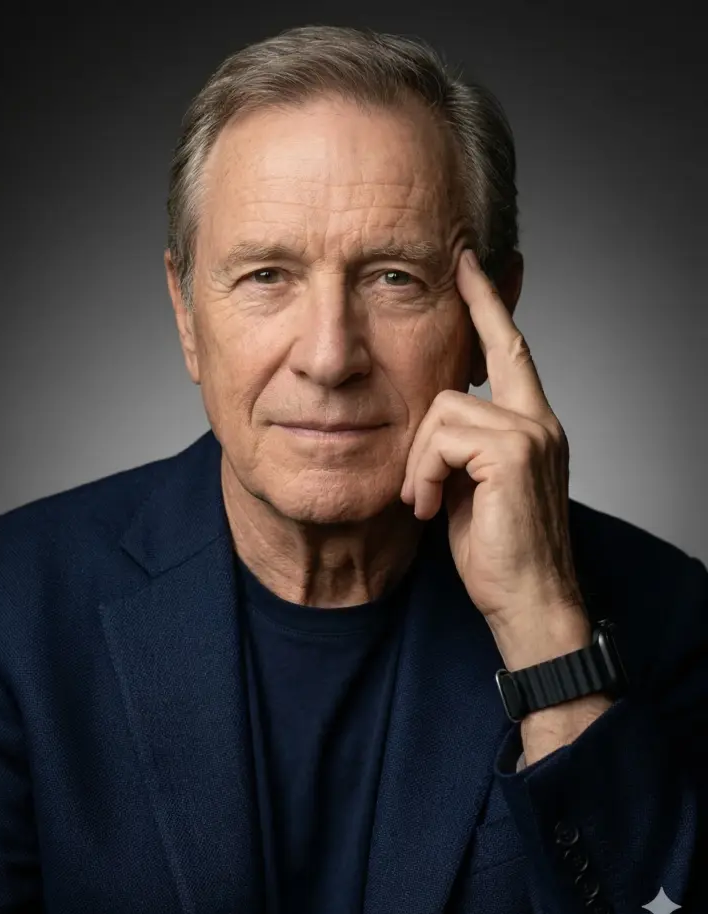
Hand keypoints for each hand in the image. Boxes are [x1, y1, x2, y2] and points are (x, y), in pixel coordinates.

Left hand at [400, 249, 586, 665]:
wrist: (527, 602)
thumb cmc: (497, 552)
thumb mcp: (472, 488)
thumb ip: (461, 447)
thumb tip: (433, 424)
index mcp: (532, 425)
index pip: (511, 348)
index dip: (490, 304)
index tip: (473, 264)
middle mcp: (540, 420)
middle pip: (474, 365)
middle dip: (450, 372)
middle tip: (432, 420)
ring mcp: (531, 433)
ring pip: (443, 408)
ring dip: (421, 460)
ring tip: (426, 500)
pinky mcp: (514, 452)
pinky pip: (442, 437)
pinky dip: (425, 473)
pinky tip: (432, 507)